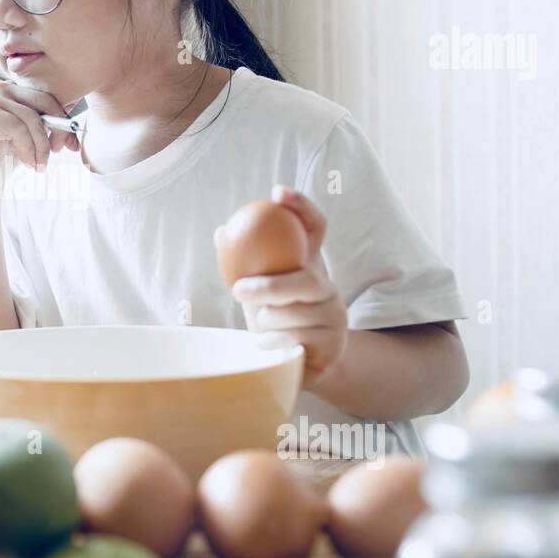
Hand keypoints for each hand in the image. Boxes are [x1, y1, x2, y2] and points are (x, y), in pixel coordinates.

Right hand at [0, 80, 77, 196]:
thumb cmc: (9, 155)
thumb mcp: (34, 136)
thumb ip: (50, 123)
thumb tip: (74, 119)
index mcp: (14, 89)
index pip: (47, 96)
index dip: (63, 118)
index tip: (72, 143)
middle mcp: (1, 89)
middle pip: (43, 102)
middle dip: (58, 130)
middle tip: (59, 151)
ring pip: (33, 119)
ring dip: (42, 146)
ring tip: (40, 165)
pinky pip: (19, 130)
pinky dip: (28, 149)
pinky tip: (28, 163)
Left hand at [228, 185, 347, 390]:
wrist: (300, 365)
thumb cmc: (273, 318)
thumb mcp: (257, 290)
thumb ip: (243, 263)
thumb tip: (222, 232)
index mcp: (311, 268)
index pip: (316, 228)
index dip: (302, 207)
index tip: (277, 193)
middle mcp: (329, 290)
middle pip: (310, 281)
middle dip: (272, 286)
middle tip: (238, 290)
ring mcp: (336, 320)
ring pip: (301, 316)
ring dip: (269, 321)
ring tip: (259, 325)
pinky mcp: (334, 349)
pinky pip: (300, 343)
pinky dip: (274, 342)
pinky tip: (261, 344)